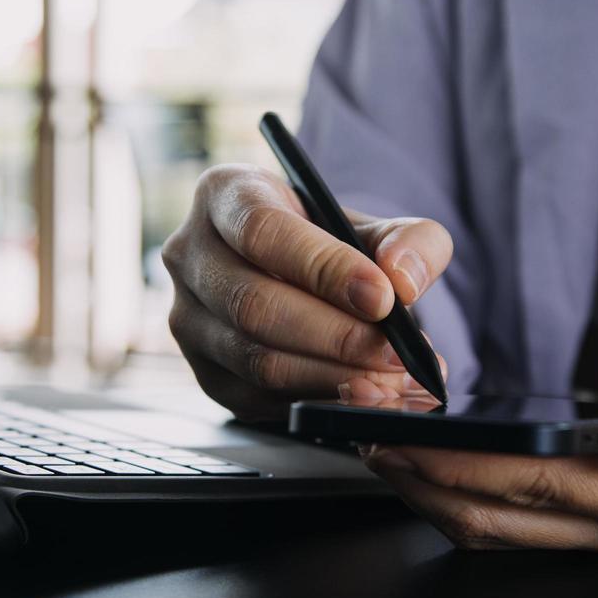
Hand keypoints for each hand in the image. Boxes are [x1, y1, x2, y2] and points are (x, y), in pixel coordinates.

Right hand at [163, 163, 450, 420]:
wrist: (304, 284)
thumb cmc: (336, 246)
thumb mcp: (378, 228)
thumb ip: (410, 241)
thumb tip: (402, 279)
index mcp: (225, 194)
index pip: (261, 230)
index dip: (322, 268)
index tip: (381, 298)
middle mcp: (190, 255)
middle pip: (253, 304)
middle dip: (334, 336)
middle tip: (394, 354)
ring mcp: (187, 319)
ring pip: (255, 359)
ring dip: (331, 377)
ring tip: (389, 382)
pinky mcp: (204, 374)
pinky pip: (257, 399)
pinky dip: (317, 403)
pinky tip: (364, 399)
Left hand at [363, 347, 597, 556]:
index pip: (535, 484)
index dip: (456, 467)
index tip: (395, 438)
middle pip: (505, 518)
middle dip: (425, 484)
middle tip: (360, 441)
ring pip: (512, 530)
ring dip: (442, 497)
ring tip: (388, 454)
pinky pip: (535, 521)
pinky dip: (481, 498)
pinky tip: (453, 468)